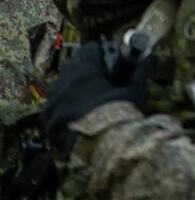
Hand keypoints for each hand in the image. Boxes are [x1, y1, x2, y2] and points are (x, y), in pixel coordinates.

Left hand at [41, 37, 147, 152]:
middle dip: (88, 69)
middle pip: (73, 66)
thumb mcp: (134, 91)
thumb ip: (136, 72)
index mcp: (83, 71)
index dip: (104, 51)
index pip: (90, 48)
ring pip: (63, 86)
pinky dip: (68, 106)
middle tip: (104, 79)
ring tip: (93, 99)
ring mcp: (51, 103)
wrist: (102, 150)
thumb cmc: (120, 116)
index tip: (113, 58)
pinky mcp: (47, 122)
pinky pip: (56, 106)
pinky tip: (81, 115)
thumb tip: (142, 60)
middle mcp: (62, 83)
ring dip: (76, 88)